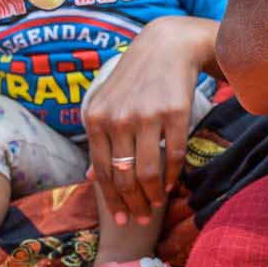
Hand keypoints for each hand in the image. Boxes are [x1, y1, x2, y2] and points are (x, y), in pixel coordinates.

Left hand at [81, 17, 210, 226]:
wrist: (167, 47)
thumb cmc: (135, 79)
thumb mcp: (107, 104)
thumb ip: (99, 139)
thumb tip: (92, 177)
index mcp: (95, 119)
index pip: (102, 171)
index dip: (112, 199)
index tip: (120, 218)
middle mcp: (117, 119)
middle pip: (123, 176)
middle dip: (132, 203)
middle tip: (140, 219)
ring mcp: (146, 116)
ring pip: (147, 171)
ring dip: (153, 195)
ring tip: (158, 204)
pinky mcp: (175, 113)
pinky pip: (173, 155)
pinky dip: (173, 175)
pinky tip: (173, 184)